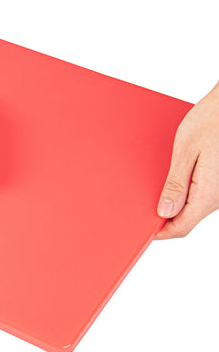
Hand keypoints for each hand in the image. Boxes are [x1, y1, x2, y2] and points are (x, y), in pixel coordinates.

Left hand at [155, 81, 218, 238]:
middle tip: (140, 210)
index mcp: (209, 192)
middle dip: (164, 217)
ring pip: (193, 207)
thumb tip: (164, 212)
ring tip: (150, 193)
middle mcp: (218, 196)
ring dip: (173, 203)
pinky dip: (183, 193)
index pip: (182, 227)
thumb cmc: (211, 120)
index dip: (160, 232)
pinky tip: (168, 181)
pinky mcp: (218, 180)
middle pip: (187, 219)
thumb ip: (176, 184)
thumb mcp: (186, 151)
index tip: (142, 231)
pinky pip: (199, 194)